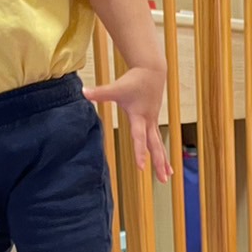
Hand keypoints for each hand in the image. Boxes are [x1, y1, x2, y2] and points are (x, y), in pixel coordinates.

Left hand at [85, 66, 171, 182]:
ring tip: (167, 177)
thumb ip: (100, 93)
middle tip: (162, 179)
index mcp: (139, 117)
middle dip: (159, 162)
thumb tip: (83, 92)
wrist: (151, 72)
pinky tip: (166, 166)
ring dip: (164, 162)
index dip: (140, 152)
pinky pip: (159, 141)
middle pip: (155, 146)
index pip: (139, 137)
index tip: (141, 167)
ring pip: (159, 145)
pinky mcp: (154, 122)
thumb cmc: (133, 80)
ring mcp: (153, 123)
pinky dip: (162, 154)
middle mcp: (149, 122)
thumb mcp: (116, 88)